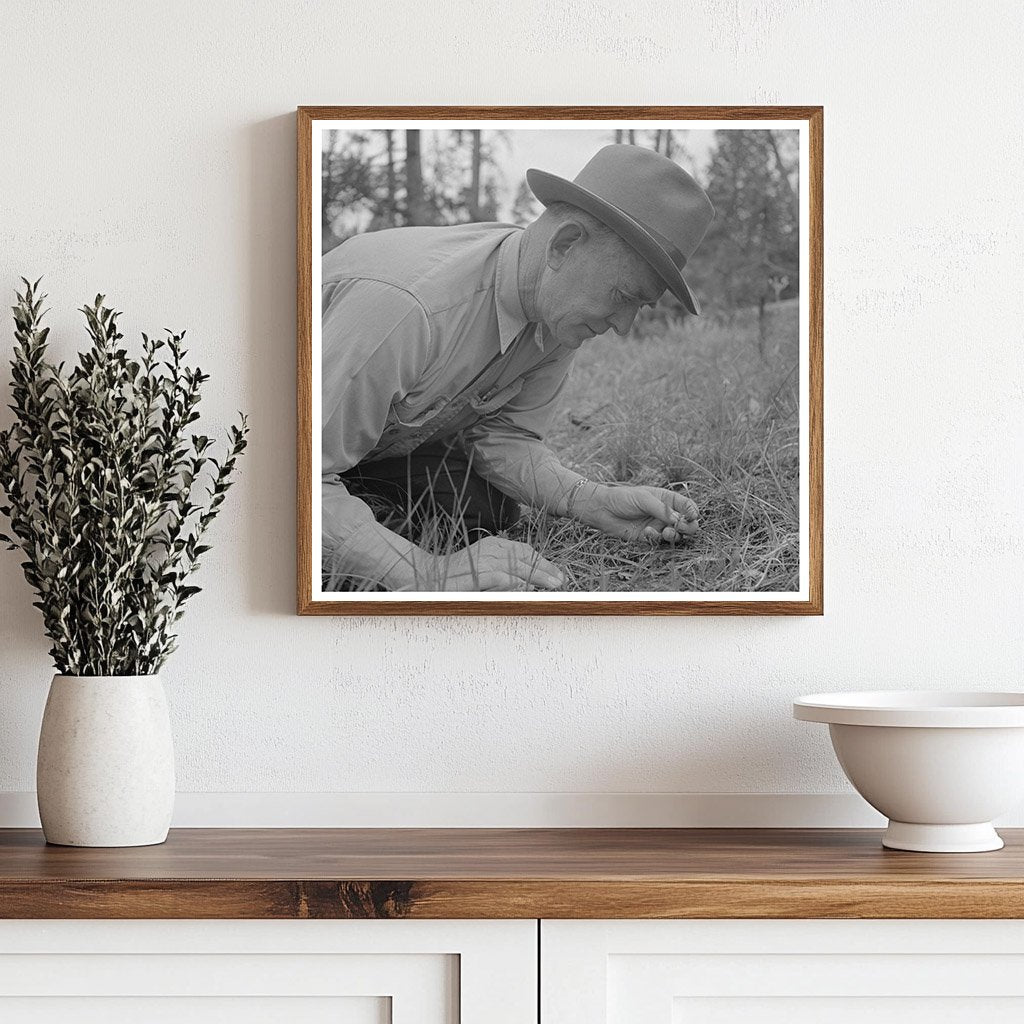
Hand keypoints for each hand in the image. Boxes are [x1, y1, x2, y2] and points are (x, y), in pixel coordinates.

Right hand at [428, 536, 564, 591]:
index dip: (543, 562)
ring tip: (553, 585)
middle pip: (526, 557)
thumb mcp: (485, 568)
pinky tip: (529, 590)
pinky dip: (518, 584)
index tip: (557, 573)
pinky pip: (504, 577)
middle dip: (546, 569)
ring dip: (538, 576)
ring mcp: (485, 558)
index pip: (525, 551)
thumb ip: (505, 570)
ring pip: (519, 566)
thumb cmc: (458, 575)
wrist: (430, 576)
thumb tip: (529, 581)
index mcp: (495, 544)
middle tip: (560, 581)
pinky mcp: (479, 571)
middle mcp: (492, 547)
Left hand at [579, 484, 698, 543]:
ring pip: (675, 535)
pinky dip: (656, 538)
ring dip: (674, 535)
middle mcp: (665, 514)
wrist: (602, 510)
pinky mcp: (648, 538)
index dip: (693, 512)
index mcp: (667, 499)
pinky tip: (647, 532)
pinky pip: (659, 542)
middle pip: (687, 524)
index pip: (688, 506)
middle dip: (688, 527)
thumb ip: (662, 510)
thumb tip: (680, 520)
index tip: (692, 516)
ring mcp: (658, 526)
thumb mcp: (644, 499)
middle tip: (680, 528)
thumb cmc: (623, 498)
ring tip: (666, 532)